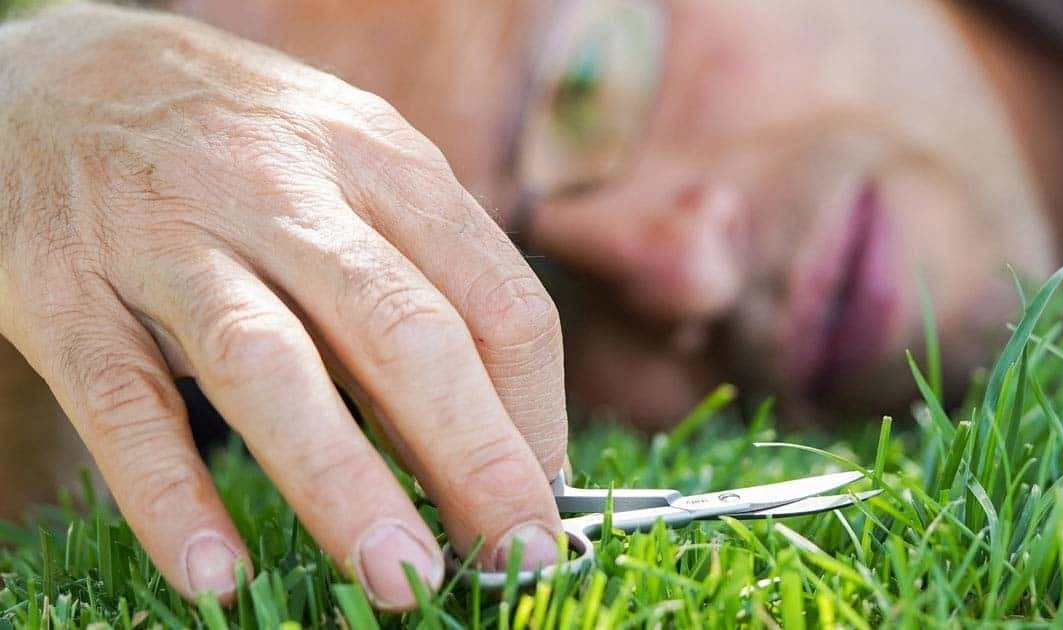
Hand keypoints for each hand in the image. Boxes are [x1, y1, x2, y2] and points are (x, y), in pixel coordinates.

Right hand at [0, 5, 565, 609]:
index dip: (535, 411)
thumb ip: (417, 284)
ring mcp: (168, 237)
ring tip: (401, 580)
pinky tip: (218, 575)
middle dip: (474, 456)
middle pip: (404, 331)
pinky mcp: (64, 290)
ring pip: (270, 366)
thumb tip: (502, 437)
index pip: (497, 297)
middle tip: (514, 556)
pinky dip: (170, 494)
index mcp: (382, 161)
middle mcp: (284, 190)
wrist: (46, 73)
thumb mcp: (350, 174)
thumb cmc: (239, 150)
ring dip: (344, 483)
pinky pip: (123, 404)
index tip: (545, 497)